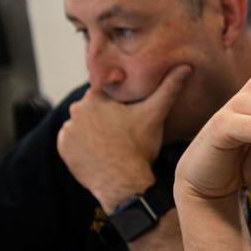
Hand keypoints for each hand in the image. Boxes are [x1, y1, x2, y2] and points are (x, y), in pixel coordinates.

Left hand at [57, 65, 190, 211]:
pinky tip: (101, 152)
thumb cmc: (139, 147)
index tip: (129, 115)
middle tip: (124, 132)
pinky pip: (73, 141)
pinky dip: (84, 145)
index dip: (120, 102)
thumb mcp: (155, 114)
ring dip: (94, 130)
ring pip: (84, 124)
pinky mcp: (63, 149)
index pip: (107, 91)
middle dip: (106, 116)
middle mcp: (76, 110)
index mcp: (95, 97)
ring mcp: (68, 131)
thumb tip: (186, 67)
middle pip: (94, 108)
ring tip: (114, 144)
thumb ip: (169, 88)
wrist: (123, 184)